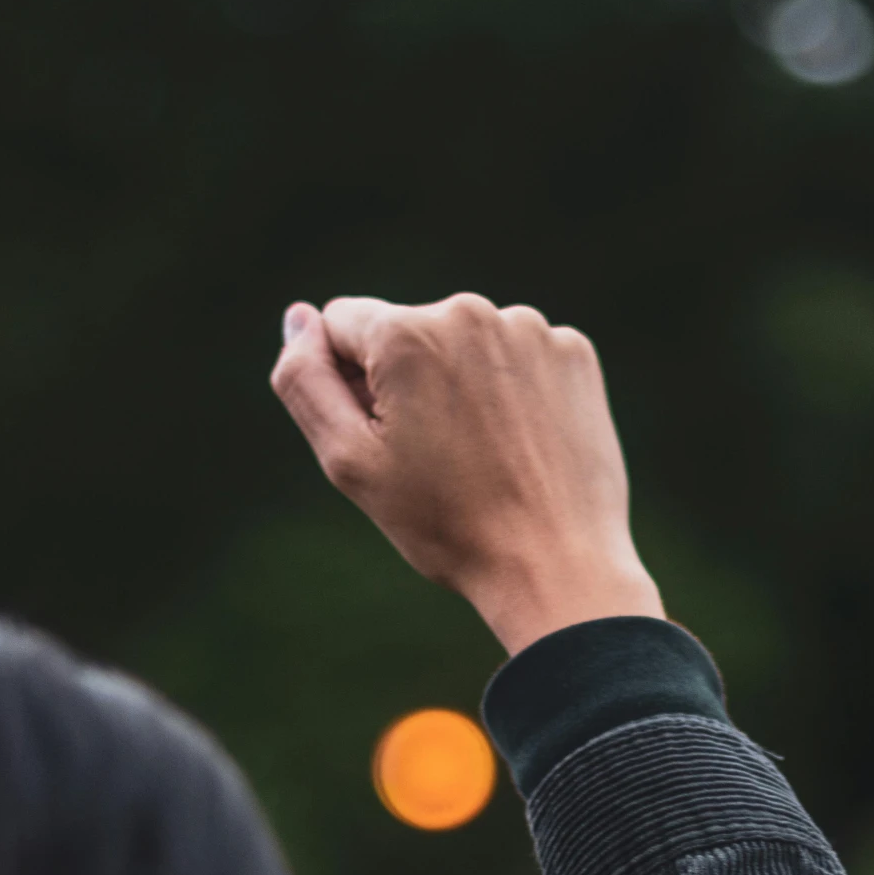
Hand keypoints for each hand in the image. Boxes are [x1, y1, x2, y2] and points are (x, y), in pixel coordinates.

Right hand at [271, 293, 664, 654]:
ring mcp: (530, 329)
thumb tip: (299, 317)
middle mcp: (469, 310)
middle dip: (409, 382)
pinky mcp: (574, 352)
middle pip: (407, 331)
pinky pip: (519, 356)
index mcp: (405, 332)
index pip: (341, 325)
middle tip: (438, 457)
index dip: (351, 384)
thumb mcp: (349, 461)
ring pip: (464, 344)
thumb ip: (304, 381)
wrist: (556, 564)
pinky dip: (515, 391)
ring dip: (462, 384)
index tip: (387, 438)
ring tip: (484, 455)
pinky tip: (524, 444)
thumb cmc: (447, 523)